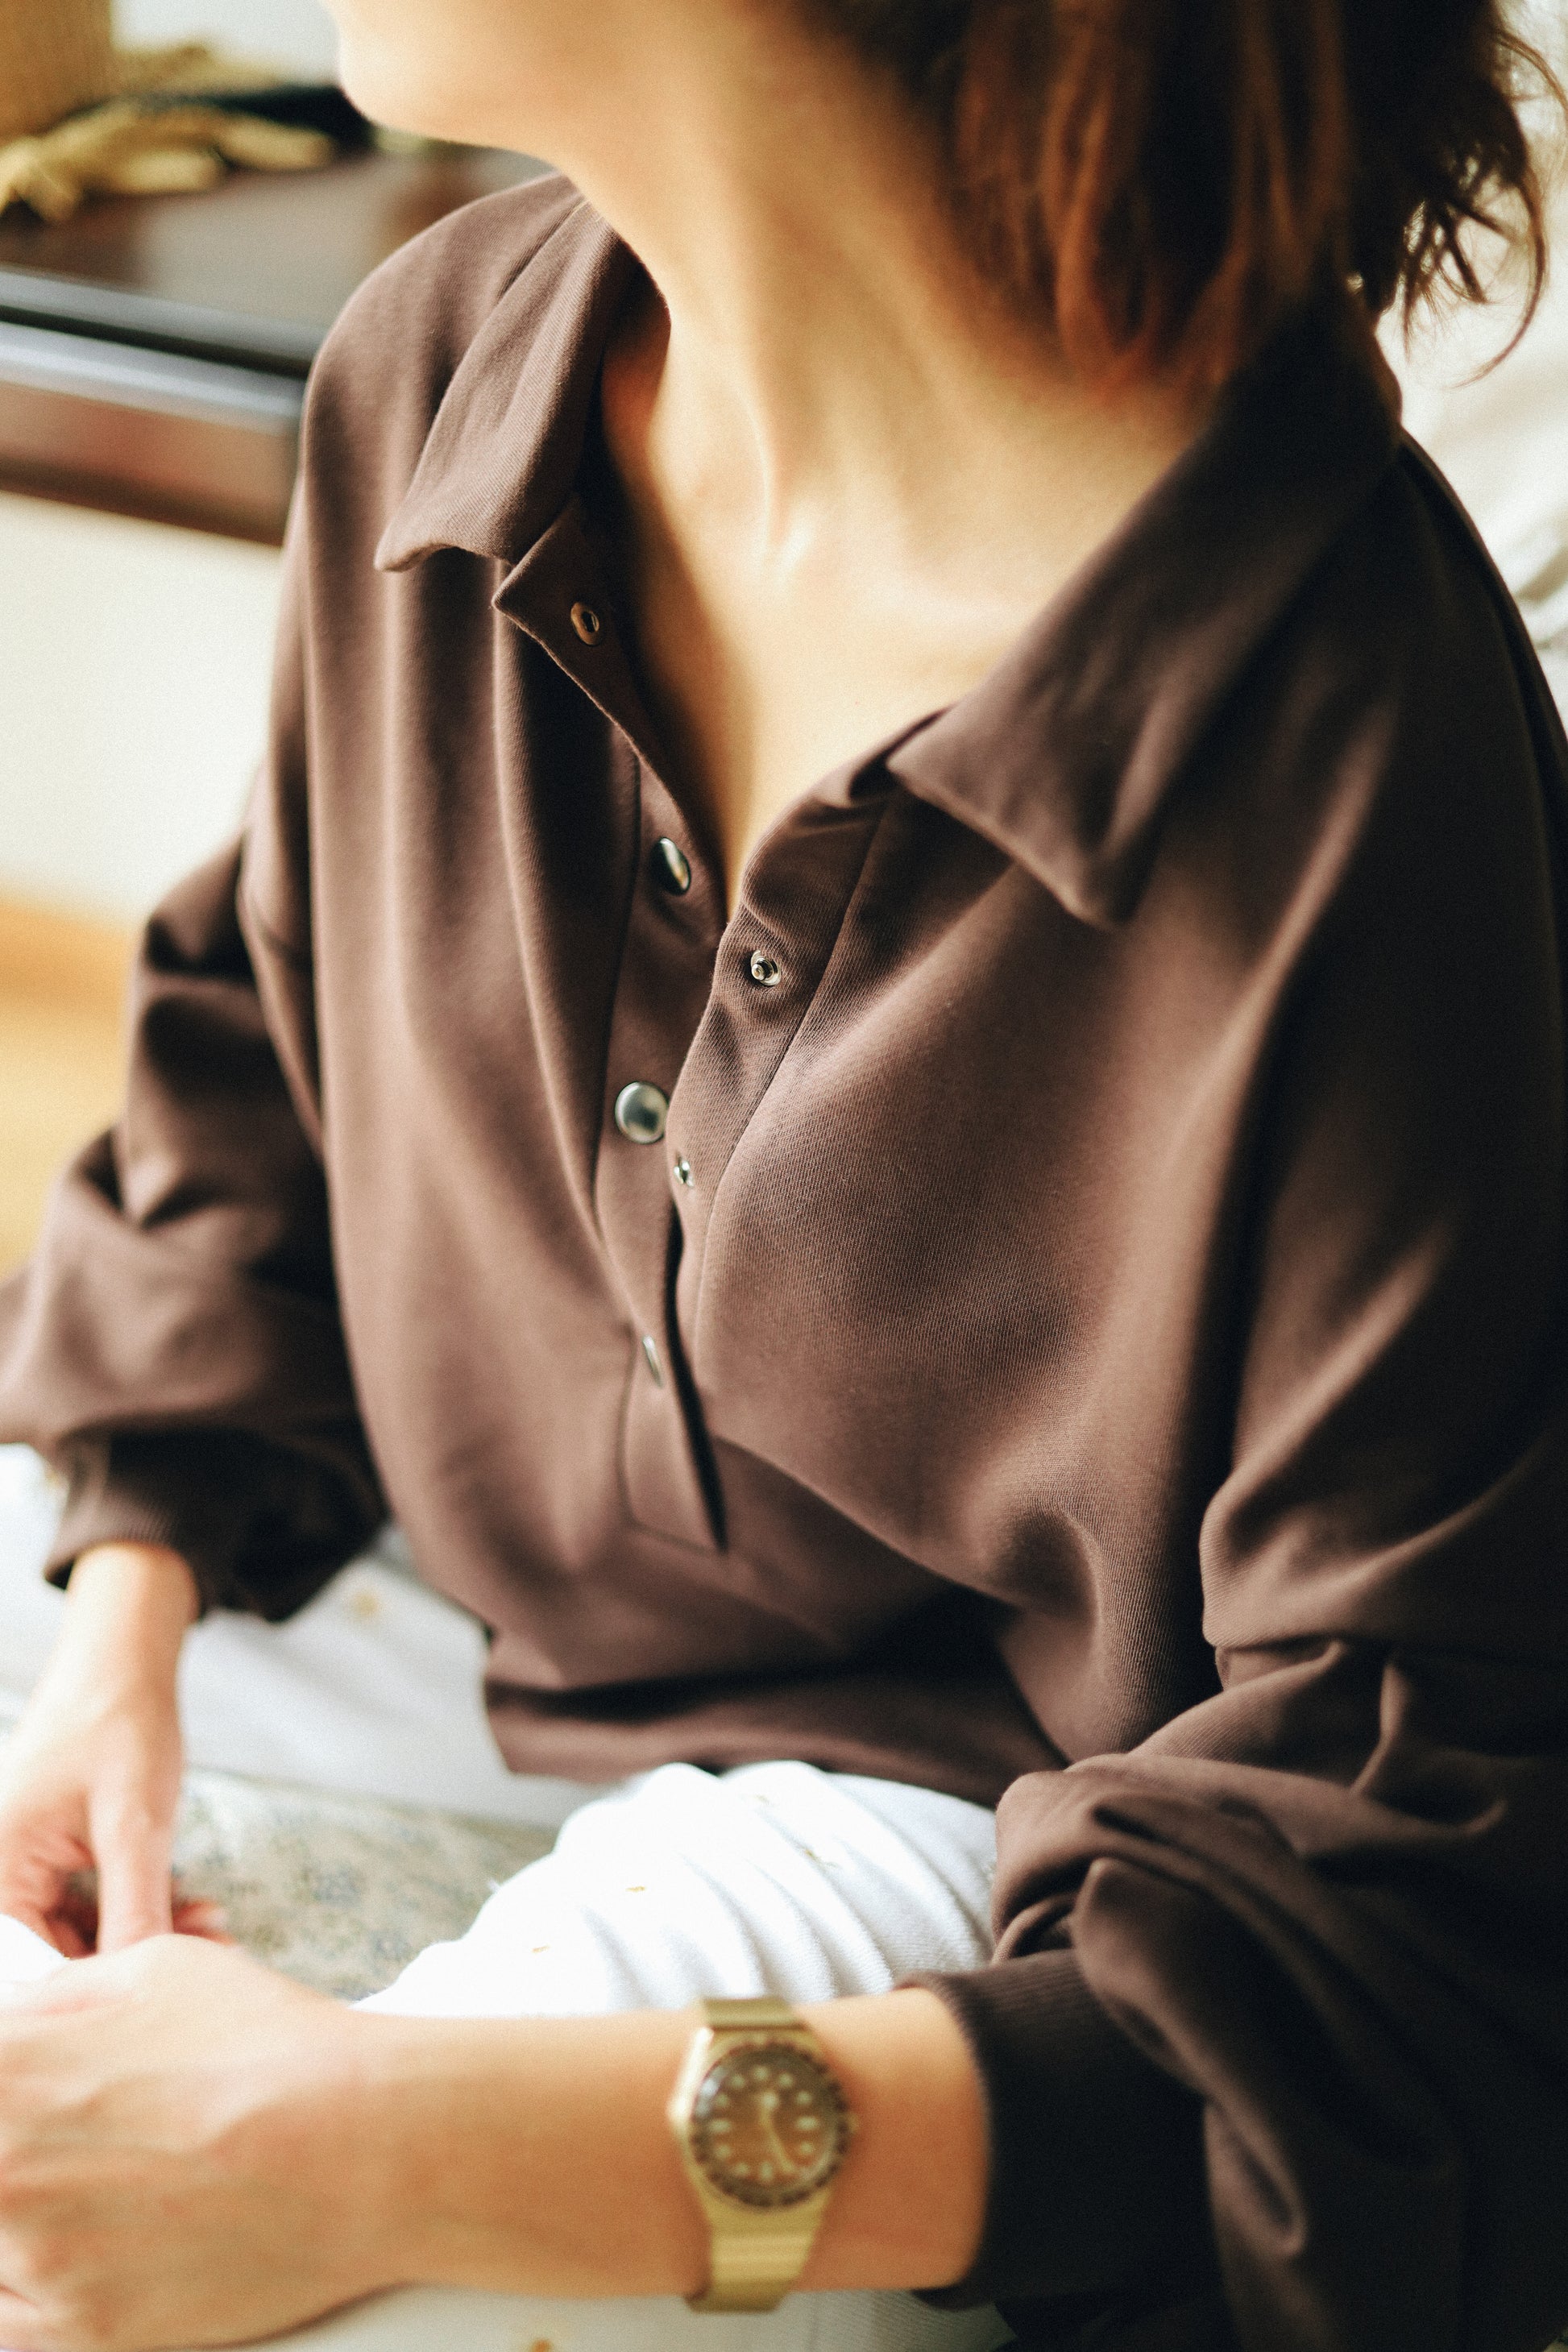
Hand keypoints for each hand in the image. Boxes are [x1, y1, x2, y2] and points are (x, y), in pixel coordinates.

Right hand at [0, 1545, 215, 1954]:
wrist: (123, 1663)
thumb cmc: (118, 1724)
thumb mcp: (134, 1824)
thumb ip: (132, 1910)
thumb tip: (138, 1988)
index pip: (34, 1967)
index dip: (96, 1989)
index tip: (158, 1997)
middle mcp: (0, 1876)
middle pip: (57, 1955)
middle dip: (133, 1959)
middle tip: (208, 1959)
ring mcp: (25, 1870)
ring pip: (82, 1934)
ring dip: (146, 1935)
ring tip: (213, 1928)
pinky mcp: (55, 1862)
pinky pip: (92, 1907)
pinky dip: (141, 1909)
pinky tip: (194, 1908)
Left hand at [0, 1936, 394, 2351]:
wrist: (364, 2146)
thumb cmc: (270, 2046)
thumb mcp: (156, 1969)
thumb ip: (56, 2000)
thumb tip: (17, 2025)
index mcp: (9, 2070)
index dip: (11, 2081)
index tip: (35, 2098)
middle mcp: (5, 2170)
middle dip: (24, 2147)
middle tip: (90, 2143)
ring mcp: (40, 2261)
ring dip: (24, 2221)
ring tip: (106, 2190)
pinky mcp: (82, 2332)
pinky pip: (8, 2322)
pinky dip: (31, 2289)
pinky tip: (84, 2252)